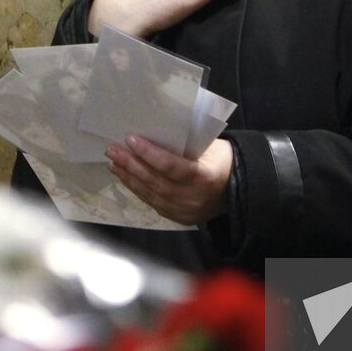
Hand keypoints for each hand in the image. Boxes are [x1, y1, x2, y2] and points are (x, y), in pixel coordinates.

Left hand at [106, 136, 232, 224]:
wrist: (238, 189)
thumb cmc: (223, 160)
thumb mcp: (210, 147)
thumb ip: (185, 145)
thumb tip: (153, 133)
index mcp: (204, 177)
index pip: (171, 166)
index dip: (149, 153)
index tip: (131, 139)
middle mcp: (193, 198)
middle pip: (155, 181)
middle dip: (130, 164)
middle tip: (112, 149)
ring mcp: (185, 211)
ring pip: (150, 194)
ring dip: (129, 177)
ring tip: (113, 162)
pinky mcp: (178, 217)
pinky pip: (153, 203)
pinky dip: (137, 189)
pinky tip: (126, 177)